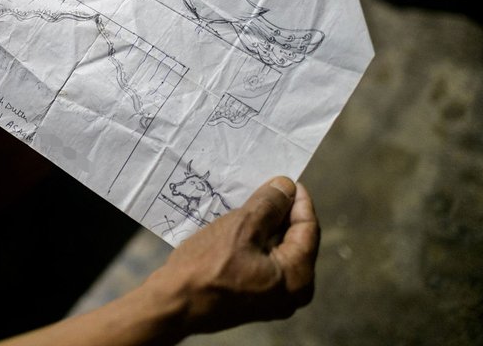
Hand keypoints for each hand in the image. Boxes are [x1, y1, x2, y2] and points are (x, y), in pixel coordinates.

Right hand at [146, 177, 319, 334]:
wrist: (173, 305)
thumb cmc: (207, 267)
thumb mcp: (241, 227)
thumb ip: (269, 205)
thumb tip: (286, 186)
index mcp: (297, 278)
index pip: (309, 228)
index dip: (298, 199)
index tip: (284, 179)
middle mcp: (292, 293)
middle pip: (295, 240)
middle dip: (280, 212)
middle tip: (264, 188)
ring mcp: (272, 299)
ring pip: (277, 251)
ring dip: (265, 226)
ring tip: (250, 203)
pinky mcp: (254, 299)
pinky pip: (263, 263)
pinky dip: (255, 243)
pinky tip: (239, 226)